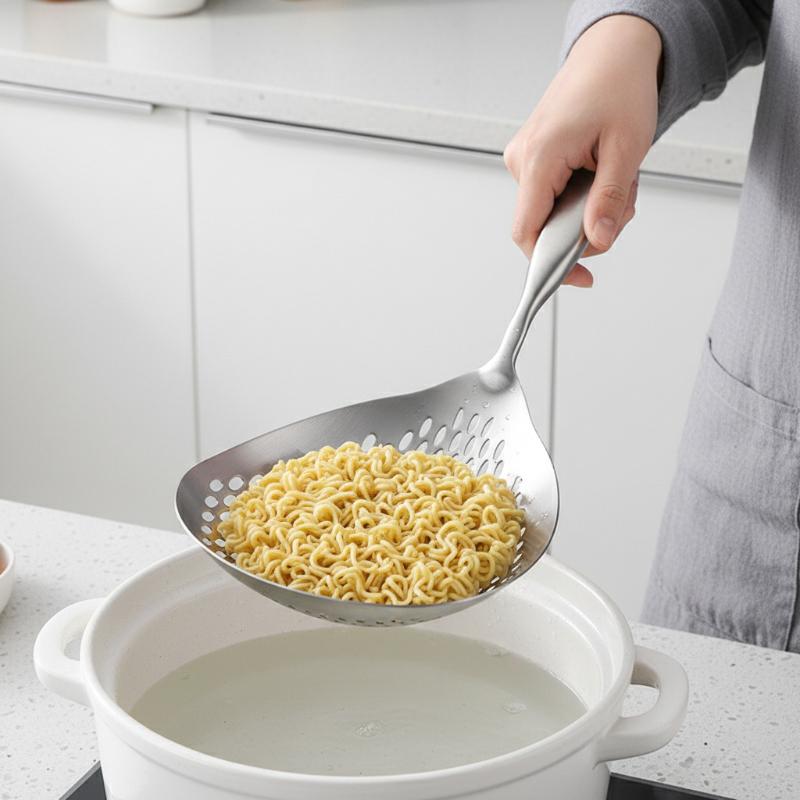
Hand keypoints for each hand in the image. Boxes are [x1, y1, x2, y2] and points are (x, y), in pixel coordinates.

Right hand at [503, 15, 660, 285]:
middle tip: (623, 206)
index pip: (527, 232)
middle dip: (587, 227)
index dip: (549, 264)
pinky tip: (601, 172)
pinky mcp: (535, 157)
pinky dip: (582, 194)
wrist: (613, 51)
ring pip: (553, 211)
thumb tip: (596, 241)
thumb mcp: (626, 148)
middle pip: (545, 225)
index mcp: (540, 157)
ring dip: (589, 208)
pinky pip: (554, 194)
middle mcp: (523, 159)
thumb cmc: (618, 85)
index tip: (577, 278)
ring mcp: (526, 158)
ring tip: (616, 177)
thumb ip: (609, 200)